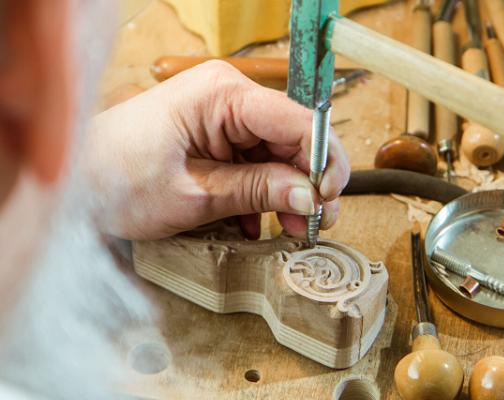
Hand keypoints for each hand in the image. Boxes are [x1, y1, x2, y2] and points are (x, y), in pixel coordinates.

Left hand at [88, 61, 349, 239]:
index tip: (328, 199)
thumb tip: (309, 194)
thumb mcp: (193, 193)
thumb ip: (255, 190)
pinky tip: (258, 222)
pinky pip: (255, 164)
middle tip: (314, 222)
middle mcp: (227, 98)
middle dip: (307, 182)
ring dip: (287, 194)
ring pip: (278, 155)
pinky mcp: (216, 138)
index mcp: (222, 94)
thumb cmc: (115, 179)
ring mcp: (222, 118)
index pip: (296, 121)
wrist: (74, 185)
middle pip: (292, 138)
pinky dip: (262, 195)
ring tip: (289, 229)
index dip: (321, 160)